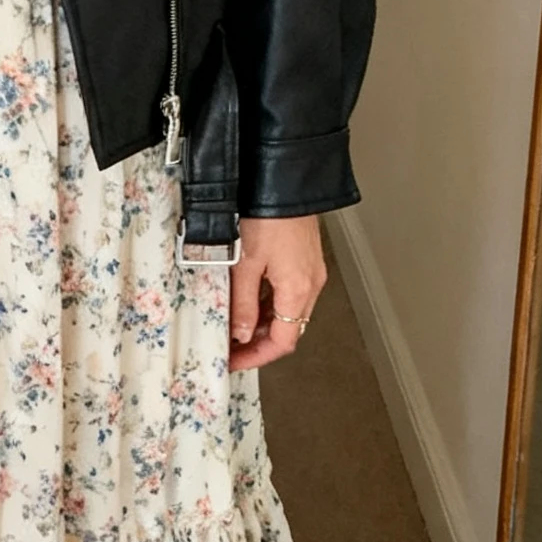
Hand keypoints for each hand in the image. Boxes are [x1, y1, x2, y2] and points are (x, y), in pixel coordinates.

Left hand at [228, 214, 325, 370]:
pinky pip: (290, 293)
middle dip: (258, 342)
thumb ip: (243, 303)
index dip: (257, 357)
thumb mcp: (245, 264)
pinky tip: (249, 300)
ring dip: (264, 323)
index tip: (234, 361)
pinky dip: (271, 304)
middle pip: (288, 329)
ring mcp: (311, 272)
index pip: (283, 341)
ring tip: (234, 324)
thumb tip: (241, 334)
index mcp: (298, 290)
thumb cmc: (266, 216)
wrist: (285, 180)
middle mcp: (311, 284)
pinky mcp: (307, 259)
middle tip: (230, 346)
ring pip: (289, 312)